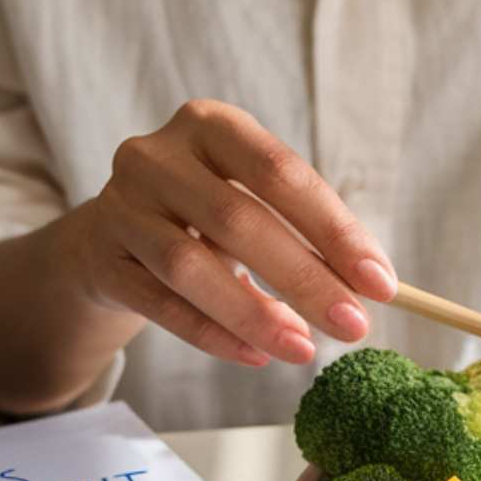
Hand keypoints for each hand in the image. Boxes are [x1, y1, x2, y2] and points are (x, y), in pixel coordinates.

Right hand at [59, 99, 396, 367]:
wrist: (110, 239)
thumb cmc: (204, 216)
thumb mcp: (251, 202)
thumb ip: (303, 234)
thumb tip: (371, 285)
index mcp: (209, 124)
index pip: (280, 171)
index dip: (334, 228)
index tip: (380, 283)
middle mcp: (156, 156)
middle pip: (238, 219)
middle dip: (304, 278)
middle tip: (354, 325)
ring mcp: (118, 206)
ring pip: (190, 266)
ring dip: (255, 314)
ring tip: (303, 348)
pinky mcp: (100, 259)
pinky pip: (159, 304)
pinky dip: (211, 333)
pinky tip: (256, 356)